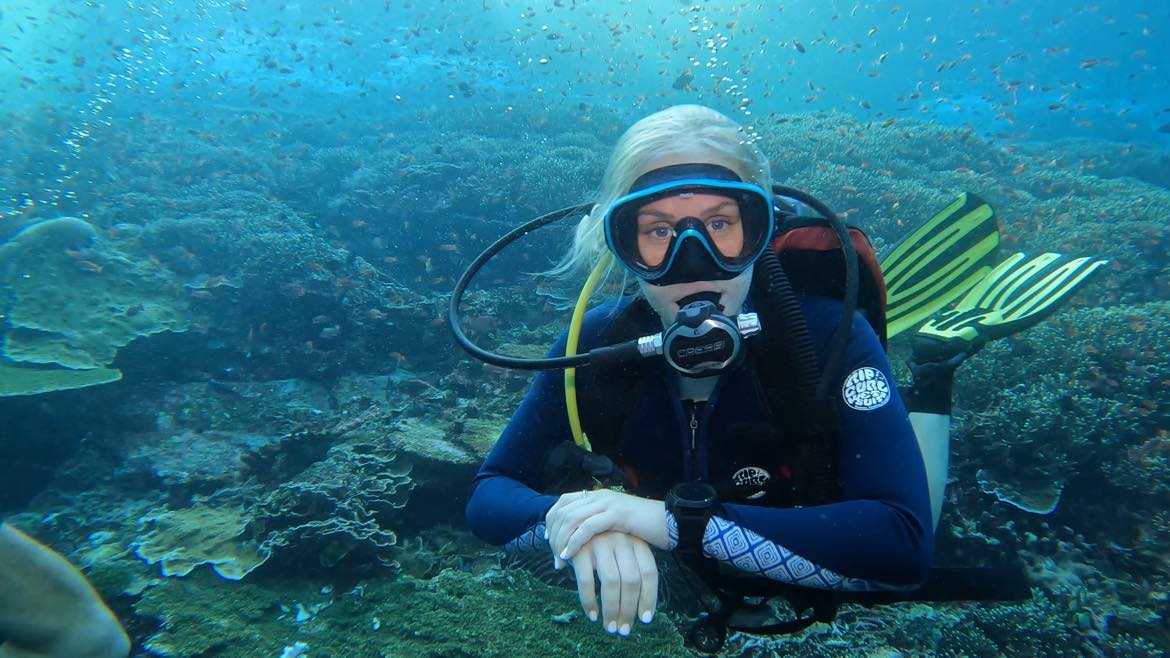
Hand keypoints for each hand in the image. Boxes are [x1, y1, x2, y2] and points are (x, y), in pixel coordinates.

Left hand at [545, 489, 667, 568]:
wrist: (669, 521)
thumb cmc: (642, 526)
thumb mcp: (614, 522)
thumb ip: (597, 524)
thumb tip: (578, 539)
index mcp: (596, 495)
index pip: (562, 502)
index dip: (551, 521)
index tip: (548, 540)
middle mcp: (598, 495)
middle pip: (563, 512)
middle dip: (554, 536)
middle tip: (555, 558)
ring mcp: (607, 503)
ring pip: (571, 519)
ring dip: (561, 541)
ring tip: (560, 560)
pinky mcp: (616, 515)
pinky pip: (587, 527)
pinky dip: (574, 541)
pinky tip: (570, 555)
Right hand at [567, 531, 658, 635]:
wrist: (574, 518)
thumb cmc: (604, 543)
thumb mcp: (623, 550)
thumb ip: (633, 572)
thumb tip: (642, 614)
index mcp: (637, 542)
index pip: (649, 573)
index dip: (649, 598)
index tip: (645, 619)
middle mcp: (622, 541)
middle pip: (631, 581)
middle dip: (628, 609)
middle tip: (624, 630)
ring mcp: (601, 543)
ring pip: (612, 583)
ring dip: (611, 610)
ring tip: (610, 628)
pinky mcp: (580, 549)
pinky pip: (587, 581)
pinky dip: (590, 602)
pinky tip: (592, 615)